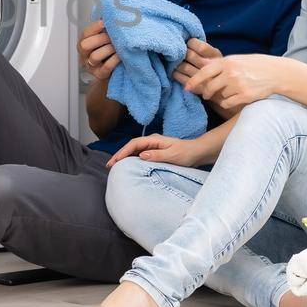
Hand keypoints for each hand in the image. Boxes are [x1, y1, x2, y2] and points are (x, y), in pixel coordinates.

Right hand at [77, 19, 119, 81]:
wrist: (111, 70)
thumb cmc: (107, 50)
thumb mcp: (103, 37)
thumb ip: (104, 28)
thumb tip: (109, 14)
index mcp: (84, 42)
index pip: (85, 33)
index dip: (94, 27)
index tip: (104, 22)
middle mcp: (84, 55)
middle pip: (85, 45)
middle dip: (100, 39)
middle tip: (112, 37)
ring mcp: (91, 66)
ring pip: (94, 56)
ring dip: (108, 49)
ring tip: (117, 46)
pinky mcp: (100, 74)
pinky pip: (106, 67)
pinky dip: (114, 60)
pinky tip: (120, 55)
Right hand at [107, 133, 221, 167]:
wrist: (198, 152)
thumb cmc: (187, 153)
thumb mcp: (173, 155)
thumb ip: (157, 155)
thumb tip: (141, 155)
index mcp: (154, 140)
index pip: (134, 144)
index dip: (123, 152)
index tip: (114, 161)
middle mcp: (151, 141)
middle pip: (131, 146)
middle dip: (119, 155)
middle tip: (109, 165)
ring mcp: (153, 146)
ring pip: (134, 150)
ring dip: (124, 157)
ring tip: (115, 166)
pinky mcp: (155, 152)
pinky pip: (139, 154)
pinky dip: (131, 159)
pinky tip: (128, 166)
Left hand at [173, 38, 221, 86]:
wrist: (229, 90)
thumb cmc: (220, 71)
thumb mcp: (219, 58)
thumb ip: (207, 52)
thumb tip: (186, 41)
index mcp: (217, 57)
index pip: (200, 47)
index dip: (190, 43)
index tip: (188, 45)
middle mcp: (212, 68)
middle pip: (190, 55)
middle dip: (182, 53)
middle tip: (180, 54)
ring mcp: (205, 79)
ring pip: (184, 67)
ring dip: (177, 64)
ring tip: (178, 63)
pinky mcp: (199, 89)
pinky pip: (181, 78)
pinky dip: (176, 74)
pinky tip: (177, 72)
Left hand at [184, 54, 293, 110]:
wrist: (276, 73)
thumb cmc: (255, 65)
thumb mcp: (236, 59)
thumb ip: (220, 63)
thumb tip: (201, 64)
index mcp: (227, 62)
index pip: (204, 72)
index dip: (194, 81)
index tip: (187, 88)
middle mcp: (231, 73)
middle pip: (209, 87)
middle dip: (206, 93)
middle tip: (207, 94)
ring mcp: (238, 85)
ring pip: (220, 95)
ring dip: (222, 96)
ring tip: (232, 91)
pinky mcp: (244, 96)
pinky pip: (227, 103)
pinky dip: (228, 103)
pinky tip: (235, 98)